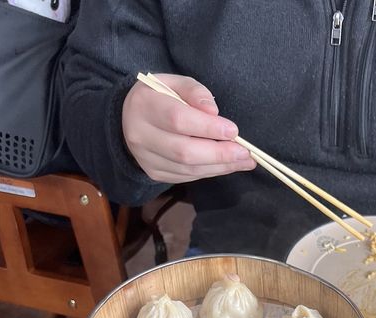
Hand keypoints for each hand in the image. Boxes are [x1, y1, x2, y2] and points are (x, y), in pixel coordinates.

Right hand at [121, 74, 254, 182]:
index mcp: (145, 106)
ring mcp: (146, 159)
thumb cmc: (159, 97)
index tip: (234, 131)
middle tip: (245, 153)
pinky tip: (227, 165)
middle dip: (219, 154)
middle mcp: (141, 135)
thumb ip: (195, 91)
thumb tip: (214, 112)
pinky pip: (187, 176)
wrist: (130, 119)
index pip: (178, 120)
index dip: (208, 128)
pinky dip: (210, 171)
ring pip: (187, 169)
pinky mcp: (155, 173)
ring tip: (244, 161)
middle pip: (184, 151)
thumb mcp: (174, 82)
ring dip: (220, 166)